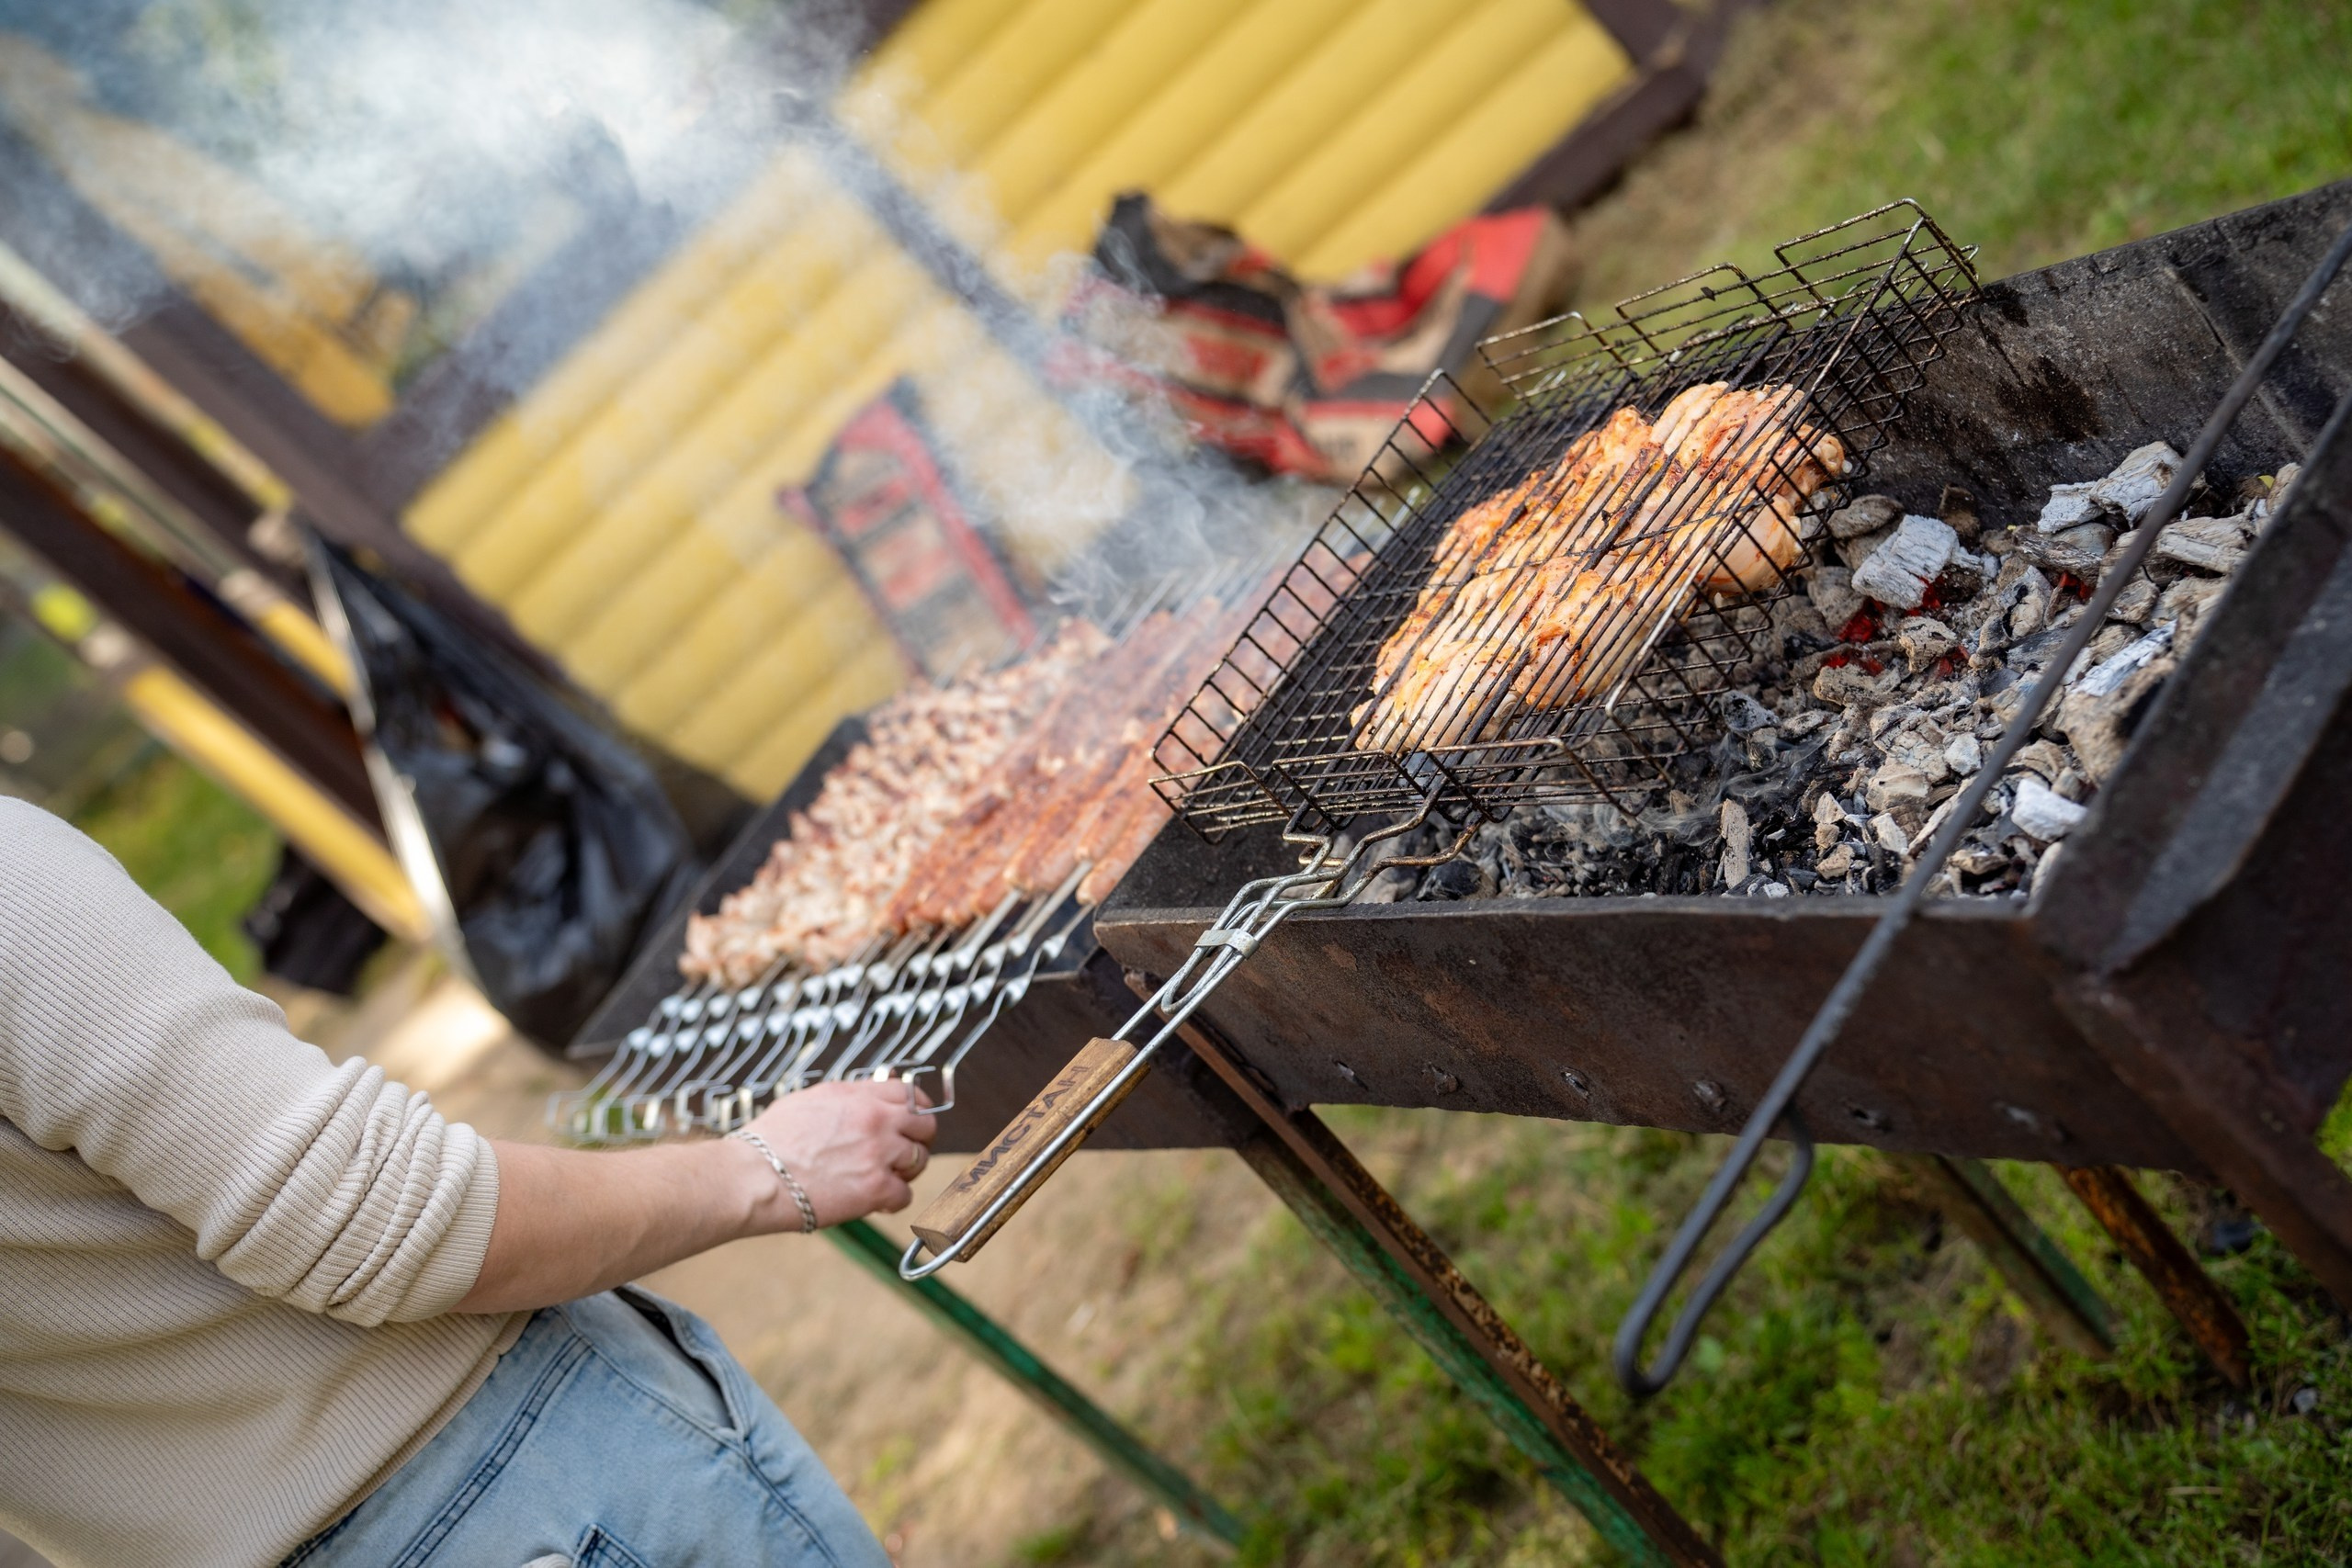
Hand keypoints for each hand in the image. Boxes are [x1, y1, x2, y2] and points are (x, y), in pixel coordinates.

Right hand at [740, 1080, 936, 1228]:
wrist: (754, 1176)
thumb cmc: (769, 1141)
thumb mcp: (809, 1100)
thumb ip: (846, 1097)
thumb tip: (868, 1094)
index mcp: (858, 1096)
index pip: (909, 1093)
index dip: (915, 1109)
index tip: (911, 1122)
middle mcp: (874, 1120)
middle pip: (925, 1125)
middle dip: (918, 1140)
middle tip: (902, 1154)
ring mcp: (878, 1153)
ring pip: (919, 1160)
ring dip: (905, 1171)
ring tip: (881, 1178)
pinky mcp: (875, 1188)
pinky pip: (904, 1195)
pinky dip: (891, 1201)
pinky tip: (873, 1201)